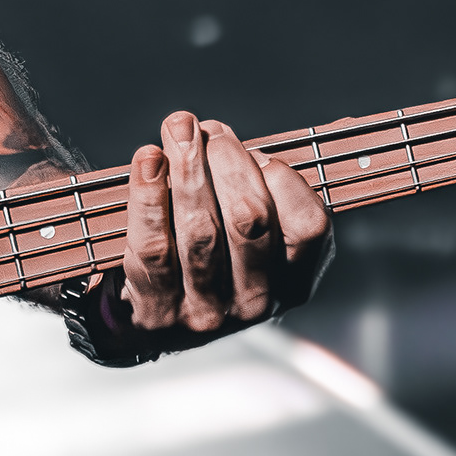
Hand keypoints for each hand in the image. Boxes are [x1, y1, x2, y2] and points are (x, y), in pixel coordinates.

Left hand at [117, 112, 329, 341]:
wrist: (154, 327)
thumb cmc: (212, 264)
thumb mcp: (256, 244)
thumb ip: (255, 194)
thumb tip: (218, 136)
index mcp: (294, 282)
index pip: (307, 225)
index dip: (282, 178)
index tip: (256, 152)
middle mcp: (256, 302)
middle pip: (249, 220)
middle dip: (228, 162)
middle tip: (207, 129)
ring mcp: (206, 311)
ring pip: (200, 230)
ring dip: (188, 169)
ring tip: (178, 128)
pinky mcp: (157, 310)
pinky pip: (153, 246)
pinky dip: (148, 196)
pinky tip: (148, 160)